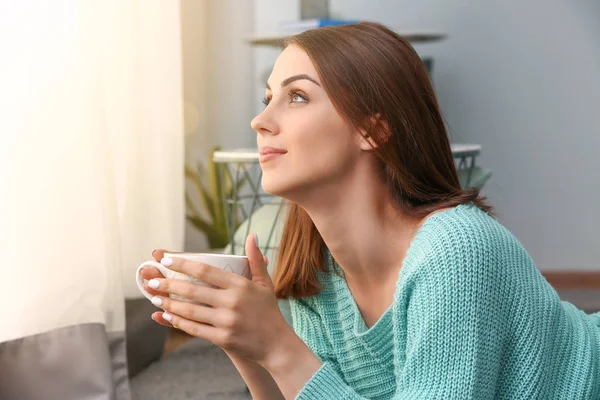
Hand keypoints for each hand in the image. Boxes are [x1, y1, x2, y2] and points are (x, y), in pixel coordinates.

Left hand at [140, 234, 294, 367]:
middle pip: (192, 290)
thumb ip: (255, 259)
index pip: (206, 270)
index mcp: (240, 285)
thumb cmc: (268, 311)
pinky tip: (166, 316)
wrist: (277, 345)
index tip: (165, 258)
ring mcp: (226, 321)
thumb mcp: (265, 283)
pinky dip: (177, 322)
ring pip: (189, 311)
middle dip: (167, 284)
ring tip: (153, 297)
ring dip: (168, 304)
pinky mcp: (222, 339)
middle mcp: (232, 302)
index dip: (183, 263)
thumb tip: (252, 235)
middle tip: (150, 280)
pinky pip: (194, 329)